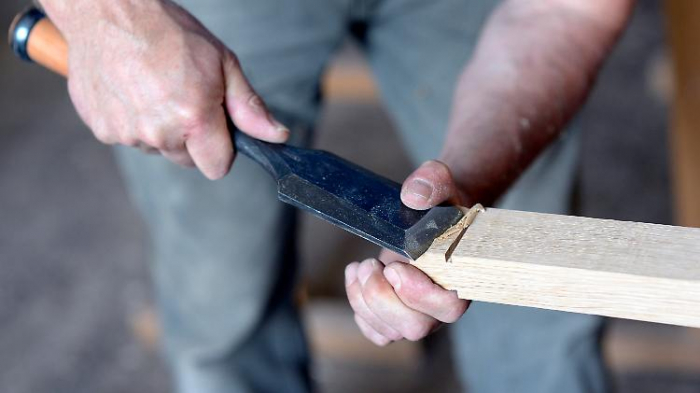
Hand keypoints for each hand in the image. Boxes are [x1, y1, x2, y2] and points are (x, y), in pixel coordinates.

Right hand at [55, 0, 287, 178]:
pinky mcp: (103, 130)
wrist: (106, 10)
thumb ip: (248, 107)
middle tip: (185, 98)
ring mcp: (127, 134)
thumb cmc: (168, 31)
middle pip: (188, 160)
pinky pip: (130, 138)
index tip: (217, 126)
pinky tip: (133, 90)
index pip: (218, 167)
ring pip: (158, 149)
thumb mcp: (221, 62)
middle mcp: (159, 133)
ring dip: (162, 129)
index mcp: (194, 118)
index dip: (222, 149)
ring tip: (155, 88)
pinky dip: (134, 121)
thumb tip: (277, 136)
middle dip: (193, 139)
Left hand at [344, 160, 469, 345]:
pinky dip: (360, 310)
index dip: (419, 293)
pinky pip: (377, 332)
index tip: (396, 265)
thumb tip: (413, 195)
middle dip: (382, 297)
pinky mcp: (398, 317)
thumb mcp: (439, 182)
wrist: (434, 216)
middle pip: (414, 328)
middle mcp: (442, 305)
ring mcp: (420, 315)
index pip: (449, 307)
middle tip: (369, 265)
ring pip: (391, 332)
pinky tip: (357, 280)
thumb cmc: (441, 203)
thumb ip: (432, 182)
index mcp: (461, 278)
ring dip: (365, 300)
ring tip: (361, 267)